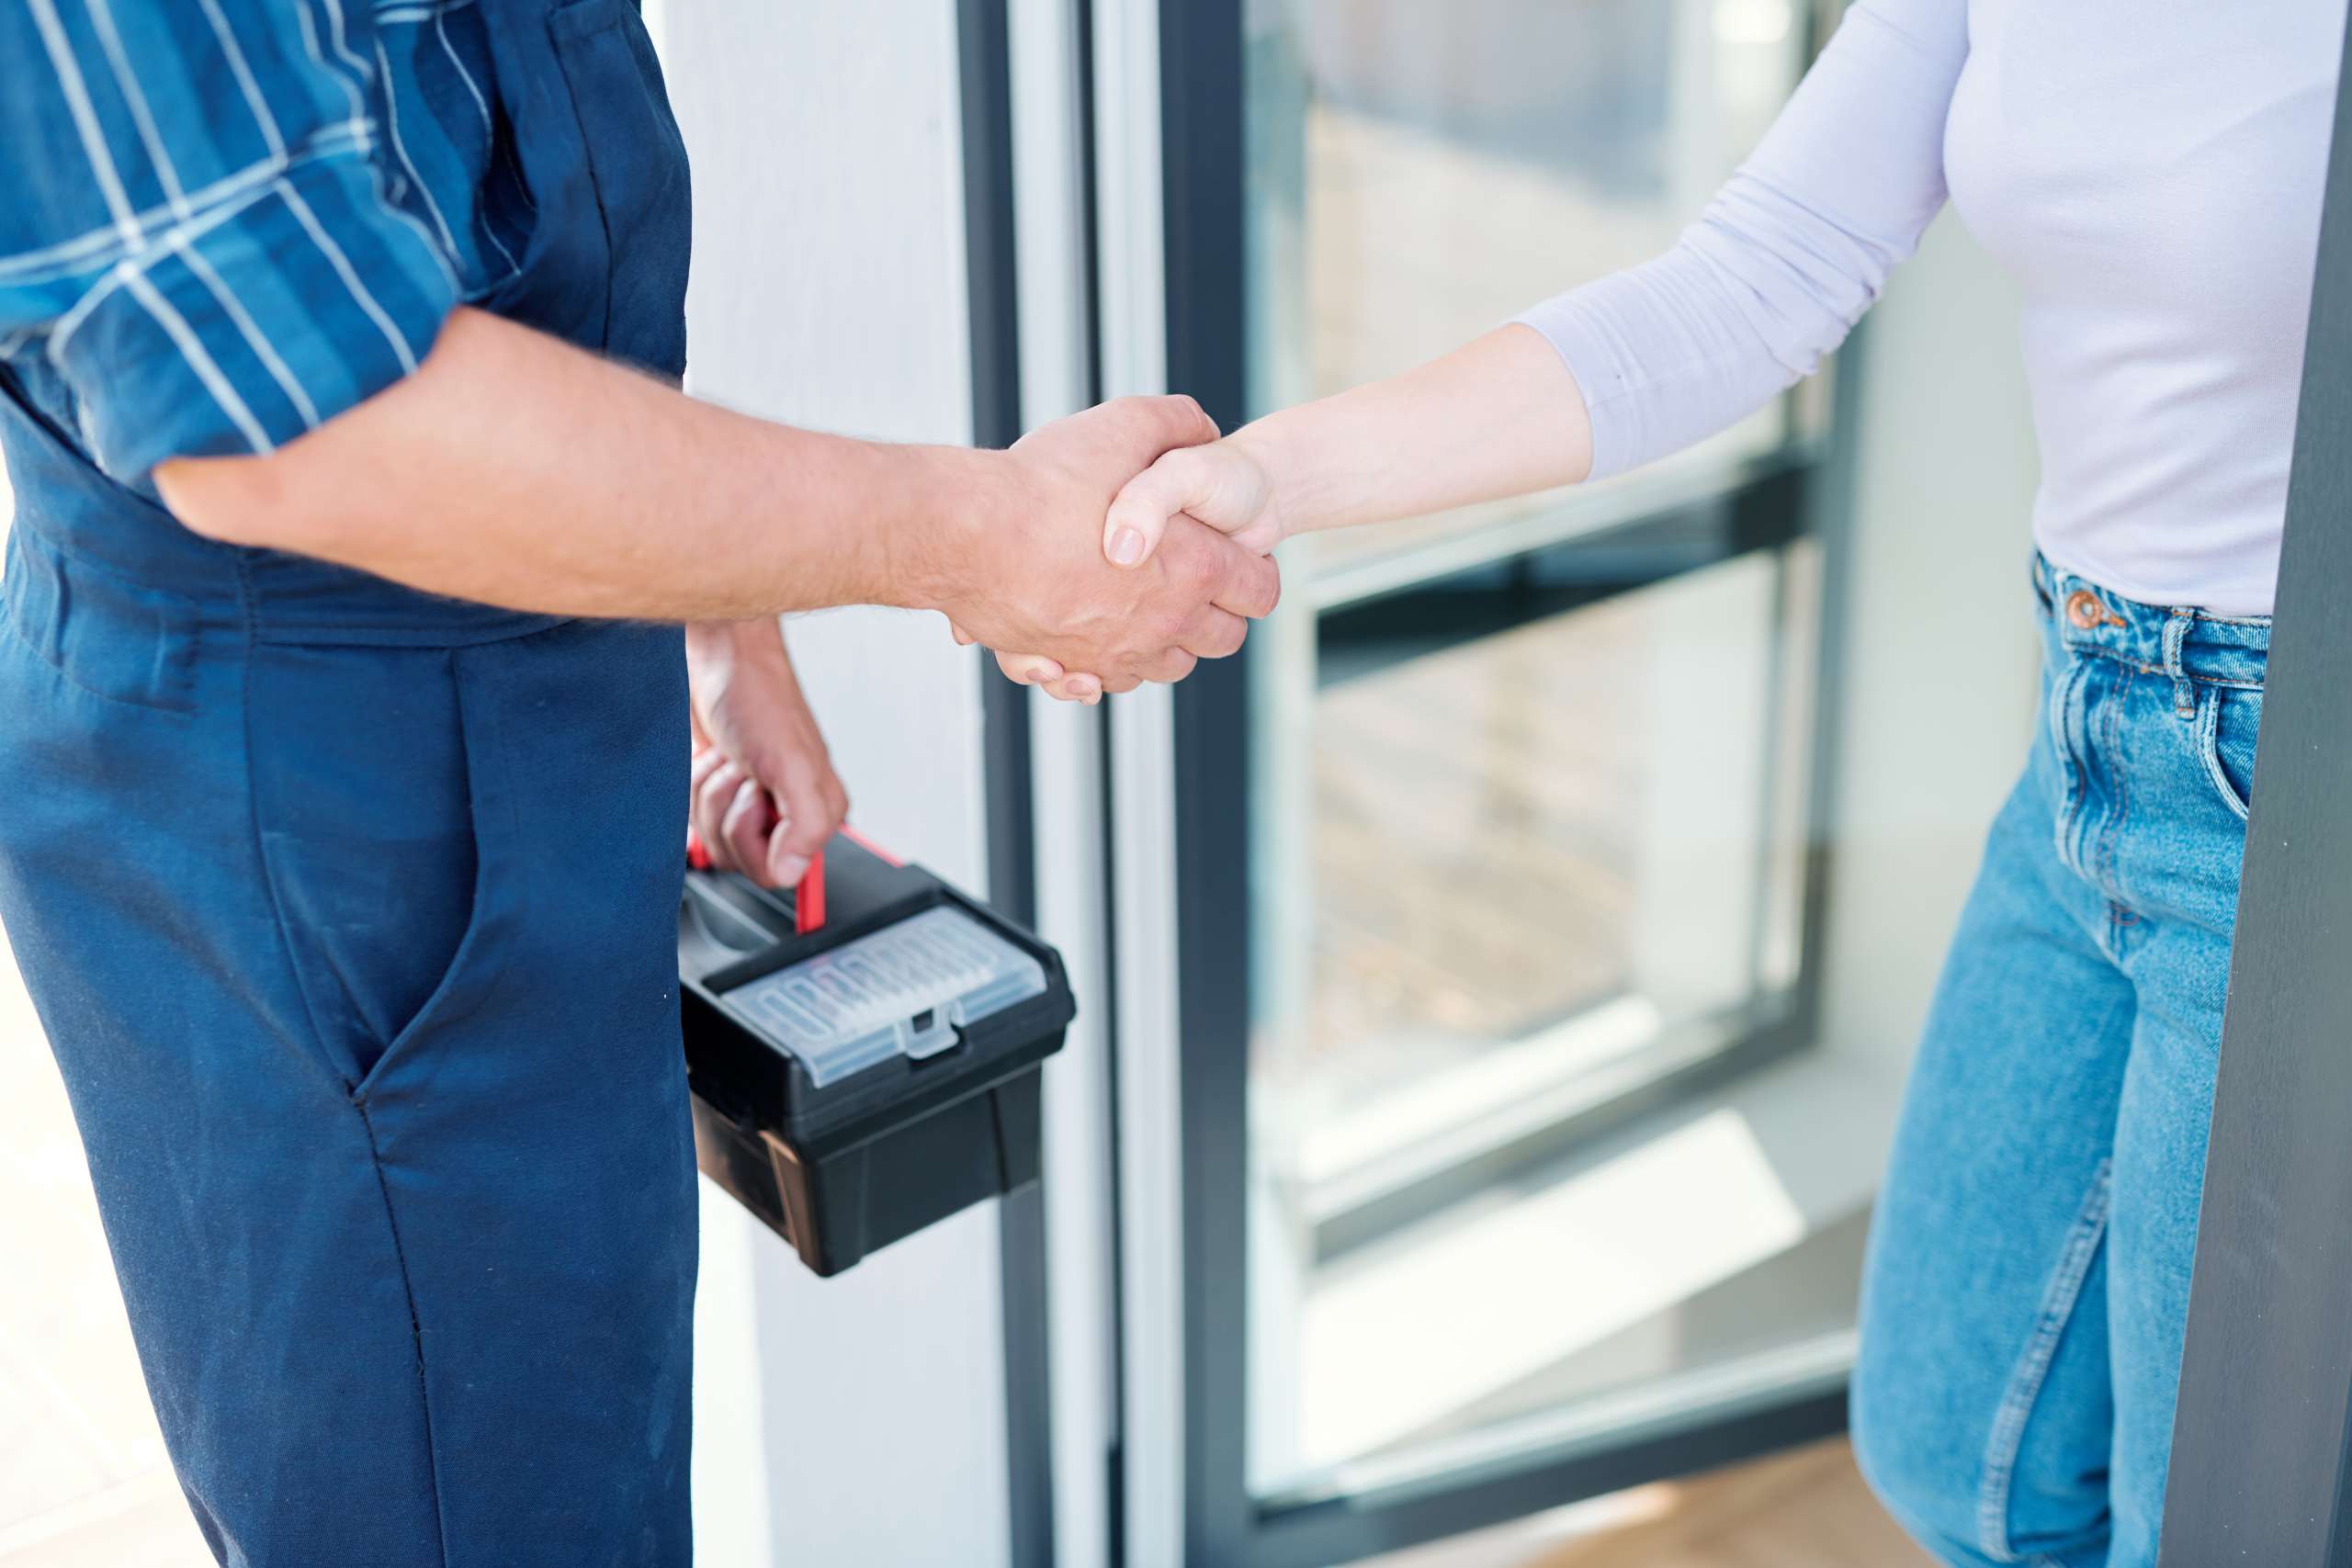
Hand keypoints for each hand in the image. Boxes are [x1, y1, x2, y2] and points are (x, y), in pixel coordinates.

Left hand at [686, 619, 848, 887]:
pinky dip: (691, 787)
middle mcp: (782, 814)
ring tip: (727, 757)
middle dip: (727, 809)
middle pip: (735, 859)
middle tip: (743, 770)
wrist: (715, 658)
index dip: (755, 838)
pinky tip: (708, 759)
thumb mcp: (794, 762)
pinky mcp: (711, 793)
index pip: (776, 873)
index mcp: (816, 814)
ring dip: (707, 792)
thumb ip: (806, 825)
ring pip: (708, 837)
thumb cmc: (759, 695)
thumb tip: (791, 873)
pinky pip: (689, 819)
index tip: (759, 797)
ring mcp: (743, 804)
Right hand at [929, 398, 1281, 693]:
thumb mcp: (1123, 426)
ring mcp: (1117, 654)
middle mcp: (1164, 623)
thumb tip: (1201, 427)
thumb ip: (1176, 422)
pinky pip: (1109, 681)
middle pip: (1222, 640)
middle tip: (1191, 579)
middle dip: (1217, 612)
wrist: (963, 534)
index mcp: (1194, 569)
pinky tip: (1094, 631)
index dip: (1254, 570)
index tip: (1233, 555)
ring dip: (1165, 640)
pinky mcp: (1070, 668)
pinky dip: (1111, 662)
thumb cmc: (1041, 485)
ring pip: (1168, 666)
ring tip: (1141, 602)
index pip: (1259, 592)